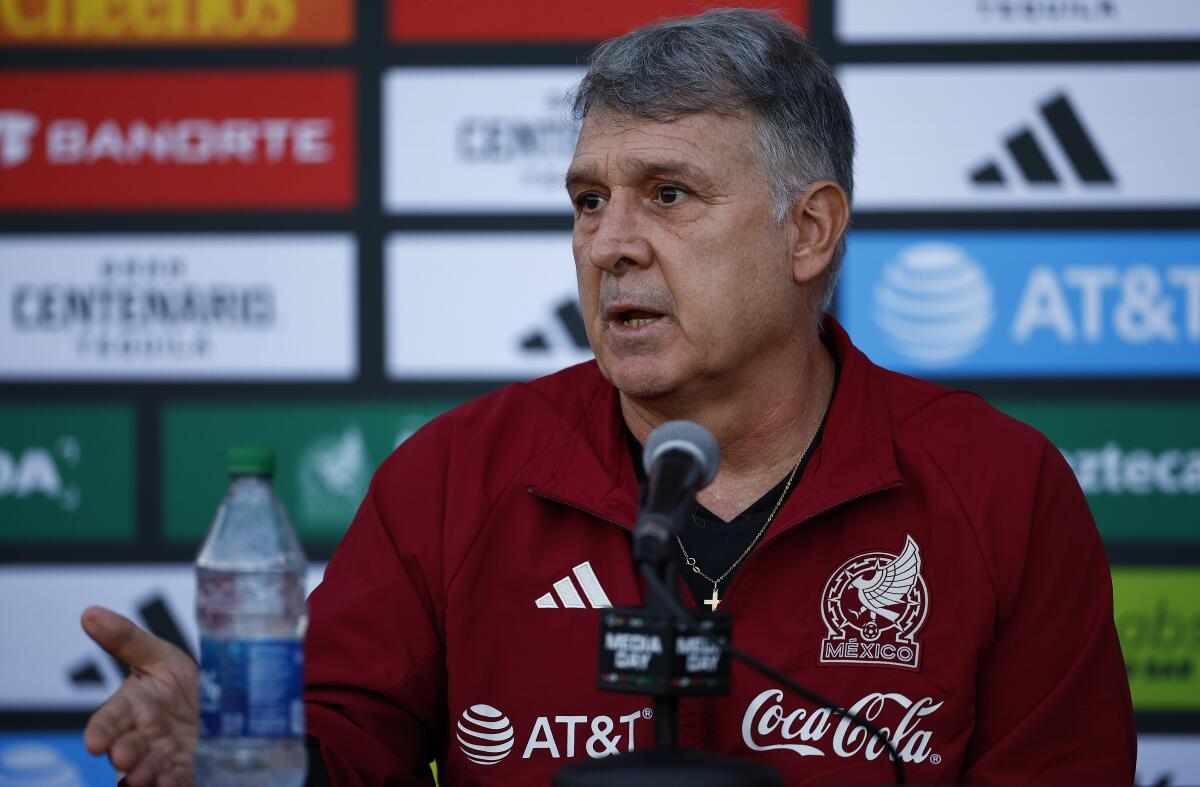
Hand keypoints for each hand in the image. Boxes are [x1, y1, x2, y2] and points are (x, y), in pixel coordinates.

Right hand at [80, 606, 198, 786]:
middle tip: (124, 758)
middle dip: (124, 755)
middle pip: (127, 750)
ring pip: (147, 771)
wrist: (227, 710)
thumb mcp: (162, 658)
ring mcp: (163, 759)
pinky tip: (176, 782)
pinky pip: (175, 782)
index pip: (109, 722)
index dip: (101, 732)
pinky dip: (172, 784)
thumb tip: (89, 612)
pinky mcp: (185, 774)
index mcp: (134, 708)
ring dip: (145, 775)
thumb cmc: (185, 684)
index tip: (95, 742)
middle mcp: (144, 737)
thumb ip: (127, 640)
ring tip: (146, 777)